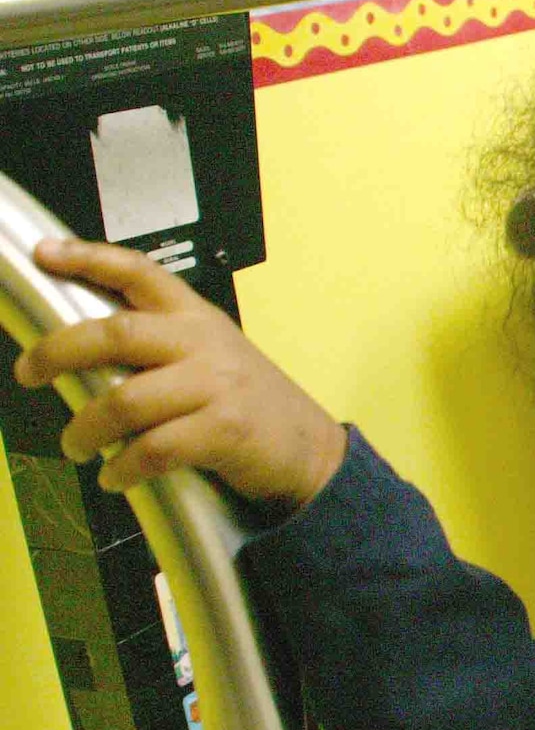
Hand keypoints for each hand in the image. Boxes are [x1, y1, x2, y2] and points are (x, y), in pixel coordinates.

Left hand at [12, 239, 346, 512]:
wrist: (311, 450)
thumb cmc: (251, 405)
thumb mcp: (213, 357)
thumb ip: (161, 347)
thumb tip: (82, 358)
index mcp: (197, 318)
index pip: (139, 273)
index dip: (88, 258)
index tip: (44, 253)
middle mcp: (204, 343)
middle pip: (117, 334)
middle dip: (59, 352)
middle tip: (29, 373)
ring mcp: (216, 386)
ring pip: (126, 400)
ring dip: (86, 429)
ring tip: (75, 445)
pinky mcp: (224, 430)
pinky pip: (153, 449)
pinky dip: (123, 468)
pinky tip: (114, 477)